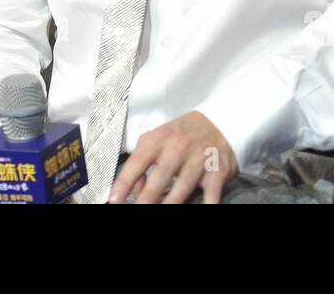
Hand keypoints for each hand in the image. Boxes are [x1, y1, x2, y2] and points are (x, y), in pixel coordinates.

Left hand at [107, 110, 238, 202]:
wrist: (219, 121)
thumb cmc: (182, 134)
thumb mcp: (158, 138)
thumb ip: (142, 161)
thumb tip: (132, 189)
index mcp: (160, 139)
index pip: (138, 160)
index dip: (125, 180)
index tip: (114, 198)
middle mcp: (179, 147)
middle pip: (161, 174)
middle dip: (148, 196)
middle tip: (139, 207)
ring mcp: (200, 159)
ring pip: (183, 186)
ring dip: (171, 203)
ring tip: (161, 212)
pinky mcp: (217, 171)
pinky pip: (211, 193)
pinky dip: (208, 204)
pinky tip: (203, 208)